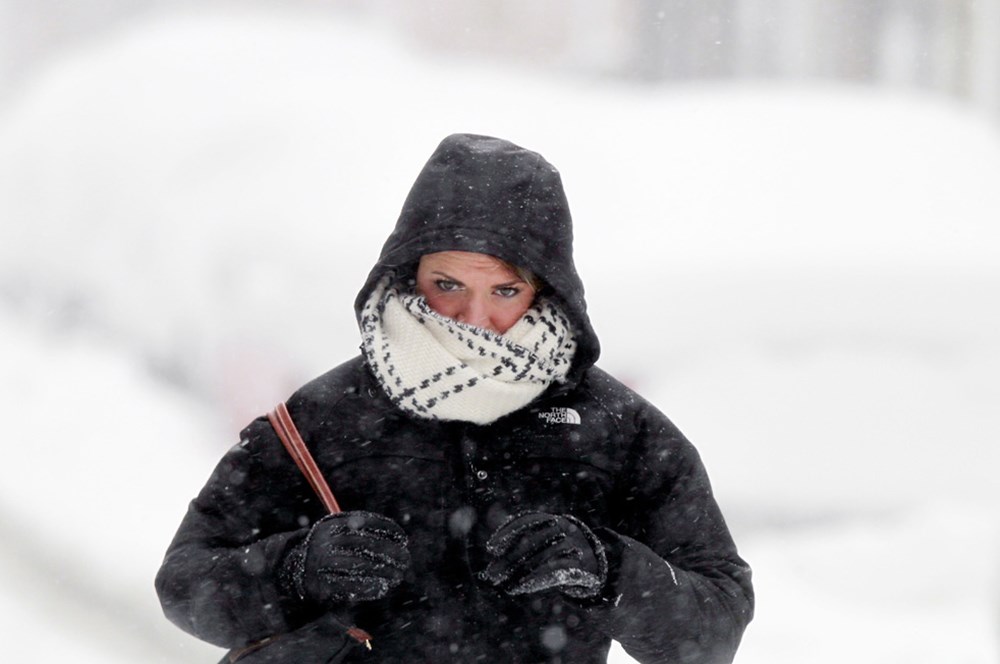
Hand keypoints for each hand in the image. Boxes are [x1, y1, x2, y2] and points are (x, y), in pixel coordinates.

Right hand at [286, 511, 409, 603]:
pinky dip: (368, 587)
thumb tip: (399, 539)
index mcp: (331, 523)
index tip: (404, 538)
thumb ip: (362, 531)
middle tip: (406, 560)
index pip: (365, 521)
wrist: (296, 572)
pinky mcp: (319, 584)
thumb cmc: (330, 551)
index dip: (387, 529)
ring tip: (398, 576)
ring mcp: (320, 562)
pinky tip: (382, 588)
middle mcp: (324, 541)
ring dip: (383, 571)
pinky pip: (348, 586)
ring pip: (359, 565)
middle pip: (365, 543)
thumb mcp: (341, 534)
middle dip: (390, 552)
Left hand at [480, 511, 606, 598]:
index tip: (491, 548)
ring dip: (522, 572)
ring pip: (544, 557)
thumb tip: (492, 549)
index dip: (508, 532)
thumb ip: (521, 540)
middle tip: (492, 574)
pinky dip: (536, 579)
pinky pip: (556, 572)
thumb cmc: (558, 546)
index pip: (527, 521)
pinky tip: (521, 586)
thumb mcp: (543, 538)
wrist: (593, 558)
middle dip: (510, 559)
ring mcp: (573, 546)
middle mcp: (564, 529)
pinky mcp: (580, 566)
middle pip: (532, 542)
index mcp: (551, 520)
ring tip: (505, 584)